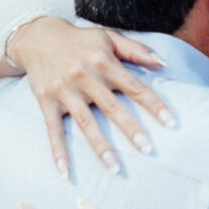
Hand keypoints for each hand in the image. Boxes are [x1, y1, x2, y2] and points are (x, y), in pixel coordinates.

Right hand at [8, 18, 172, 176]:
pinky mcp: (46, 101)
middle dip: (130, 129)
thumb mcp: (107, 38)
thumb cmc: (79, 40)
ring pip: (85, 122)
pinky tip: (65, 172)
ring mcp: (64, 90)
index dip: (154, 105)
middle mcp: (85, 77)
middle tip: (147, 149)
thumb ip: (136, 50)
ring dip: (100, 147)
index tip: (171, 123)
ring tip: (114, 169)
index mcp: (104, 62)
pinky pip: (53, 129)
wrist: (37, 36)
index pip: (134, 87)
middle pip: (111, 107)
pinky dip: (58, 151)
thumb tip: (163, 63)